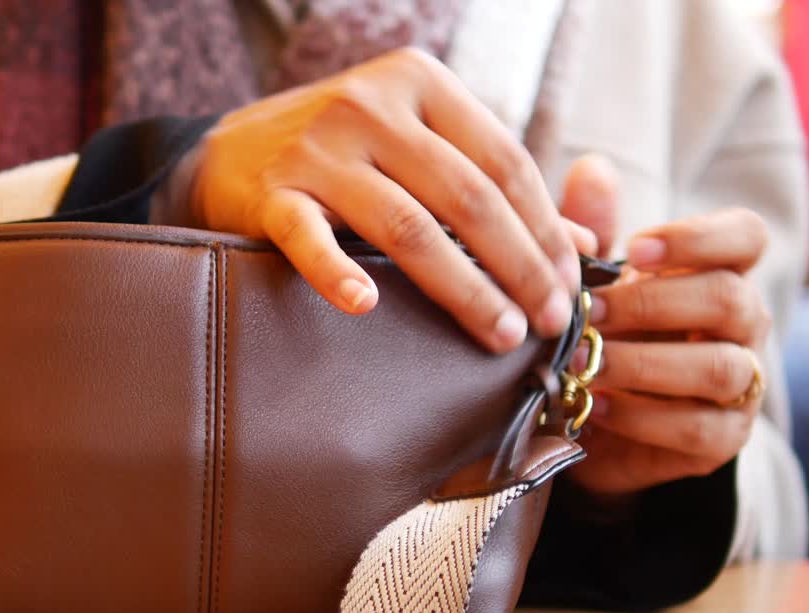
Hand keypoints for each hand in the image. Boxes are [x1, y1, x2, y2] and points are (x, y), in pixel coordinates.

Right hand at [174, 48, 586, 351]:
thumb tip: (580, 240)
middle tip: (549, 321)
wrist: (228, 152)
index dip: (546, 227)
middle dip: (520, 265)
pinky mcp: (271, 193)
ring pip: (408, 224)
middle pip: (467, 195)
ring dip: (463, 286)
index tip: (572, 284)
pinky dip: (337, 273)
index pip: (504, 159)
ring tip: (499, 334)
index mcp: (420, 84)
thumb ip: (494, 185)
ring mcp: (318, 147)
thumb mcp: (419, 146)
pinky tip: (366, 306)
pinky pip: (311, 237)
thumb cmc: (344, 155)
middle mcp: (372, 105)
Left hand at [558, 157, 771, 495]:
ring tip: (585, 362)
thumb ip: (589, 227)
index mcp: (719, 272)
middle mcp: (744, 324)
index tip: (633, 247)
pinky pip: (698, 429)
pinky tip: (597, 404)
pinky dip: (643, 418)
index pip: (746, 236)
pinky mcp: (723, 439)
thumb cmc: (601, 330)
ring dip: (643, 364)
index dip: (698, 237)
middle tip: (588, 311)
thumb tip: (591, 171)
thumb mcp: (588, 277)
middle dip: (650, 304)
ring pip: (720, 367)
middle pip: (729, 299)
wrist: (594, 418)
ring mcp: (741, 385)